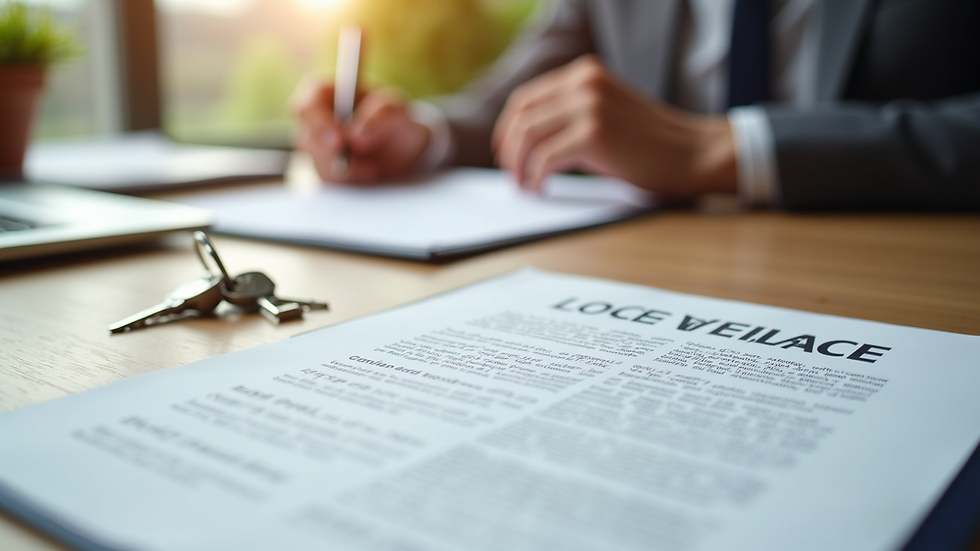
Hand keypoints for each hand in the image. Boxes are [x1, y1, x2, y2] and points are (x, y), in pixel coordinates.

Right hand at [291, 78, 430, 182]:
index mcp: (325, 94)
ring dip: (346, 167)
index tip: (339, 140)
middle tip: (351, 162)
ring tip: (372, 165)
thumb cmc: (396, 120)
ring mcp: (316, 146)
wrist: (405, 147)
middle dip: (330, 152)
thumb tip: (356, 135)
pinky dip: (351, 178)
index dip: (319, 123)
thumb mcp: (398, 110)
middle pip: (306, 136)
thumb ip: (382, 115)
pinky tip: (369, 172)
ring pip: (318, 161)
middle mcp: (315, 120)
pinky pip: (329, 179)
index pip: (307, 106)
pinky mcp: (324, 169)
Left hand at [492, 55, 737, 199]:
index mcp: (585, 74)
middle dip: (509, 149)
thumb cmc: (650, 144)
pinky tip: (541, 187)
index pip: (526, 98)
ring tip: (524, 185)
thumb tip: (527, 142)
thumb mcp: (606, 114)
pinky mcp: (594, 134)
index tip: (506, 154)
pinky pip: (545, 158)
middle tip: (512, 175)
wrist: (693, 153)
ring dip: (519, 165)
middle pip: (521, 115)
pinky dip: (536, 176)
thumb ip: (570, 116)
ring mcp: (589, 106)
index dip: (508, 129)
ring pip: (528, 135)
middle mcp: (584, 83)